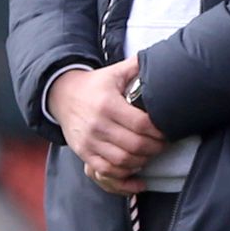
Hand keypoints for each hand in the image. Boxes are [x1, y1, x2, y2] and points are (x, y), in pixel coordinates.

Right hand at [49, 58, 165, 195]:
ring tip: (150, 154)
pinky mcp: (83, 152)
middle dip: (155, 148)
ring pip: (122, 160)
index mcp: (108, 104)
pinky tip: (135, 167)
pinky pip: (106, 170)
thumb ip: (136, 66)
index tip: (168, 131)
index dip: (159, 131)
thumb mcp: (114, 72)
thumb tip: (159, 57)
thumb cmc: (95, 84)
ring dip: (142, 160)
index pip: (141, 123)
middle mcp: (97, 124)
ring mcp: (89, 141)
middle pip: (134, 144)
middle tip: (163, 144)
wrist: (61, 95)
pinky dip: (124, 173)